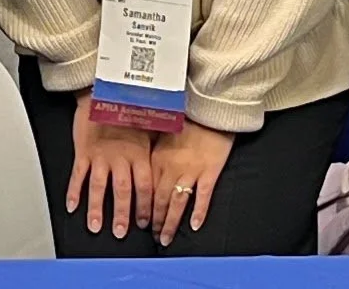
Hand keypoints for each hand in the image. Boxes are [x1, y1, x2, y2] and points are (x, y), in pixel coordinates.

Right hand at [69, 91, 154, 236]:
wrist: (102, 90)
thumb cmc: (126, 108)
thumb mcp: (147, 128)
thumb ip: (154, 149)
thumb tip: (170, 163)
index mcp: (138, 154)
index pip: (145, 187)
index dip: (145, 206)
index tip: (145, 223)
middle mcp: (120, 157)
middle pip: (122, 191)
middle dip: (122, 214)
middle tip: (121, 232)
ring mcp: (100, 155)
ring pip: (99, 187)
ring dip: (97, 208)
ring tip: (95, 226)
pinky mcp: (83, 151)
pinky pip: (78, 175)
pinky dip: (74, 191)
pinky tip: (72, 206)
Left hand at [149, 119, 234, 245]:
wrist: (209, 109)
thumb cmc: (186, 120)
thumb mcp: (163, 134)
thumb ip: (153, 151)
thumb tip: (139, 164)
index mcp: (157, 158)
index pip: (147, 189)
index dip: (143, 208)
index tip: (140, 221)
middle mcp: (171, 167)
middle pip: (160, 200)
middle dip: (155, 221)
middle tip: (153, 236)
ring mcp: (191, 171)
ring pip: (177, 203)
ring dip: (170, 222)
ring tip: (166, 238)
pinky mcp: (209, 172)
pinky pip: (202, 196)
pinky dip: (198, 212)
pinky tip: (194, 226)